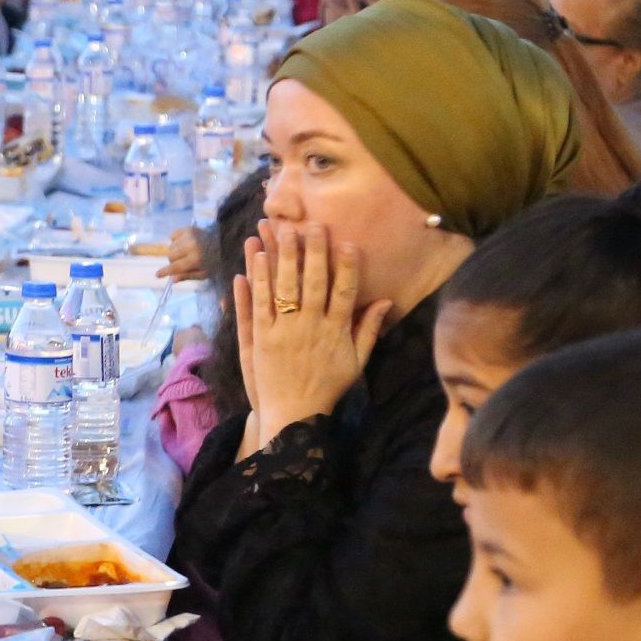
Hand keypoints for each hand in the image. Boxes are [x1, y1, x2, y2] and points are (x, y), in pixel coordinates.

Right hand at [158, 229, 210, 282]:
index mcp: (195, 259)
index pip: (175, 267)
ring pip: (170, 247)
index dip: (165, 272)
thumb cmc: (213, 261)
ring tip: (185, 251)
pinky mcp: (187, 229)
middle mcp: (190, 246)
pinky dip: (176, 240)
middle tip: (181, 262)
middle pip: (170, 256)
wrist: (223, 243)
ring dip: (175, 251)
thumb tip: (173, 279)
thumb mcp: (203, 273)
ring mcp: (188, 236)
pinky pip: (172, 236)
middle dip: (173, 261)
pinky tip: (185, 243)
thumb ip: (187, 276)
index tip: (157, 275)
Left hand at [231, 222, 387, 453]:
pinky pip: (258, 304)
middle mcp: (310, 328)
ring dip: (281, 256)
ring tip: (281, 229)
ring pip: (283, 288)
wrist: (294, 415)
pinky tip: (254, 258)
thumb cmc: (327, 387)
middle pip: (312, 283)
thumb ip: (368, 330)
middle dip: (313, 252)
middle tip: (313, 224)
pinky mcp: (260, 338)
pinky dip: (255, 280)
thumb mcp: (356, 362)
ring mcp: (283, 332)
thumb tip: (386, 301)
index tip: (348, 243)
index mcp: (336, 331)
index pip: (344, 292)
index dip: (346, 267)